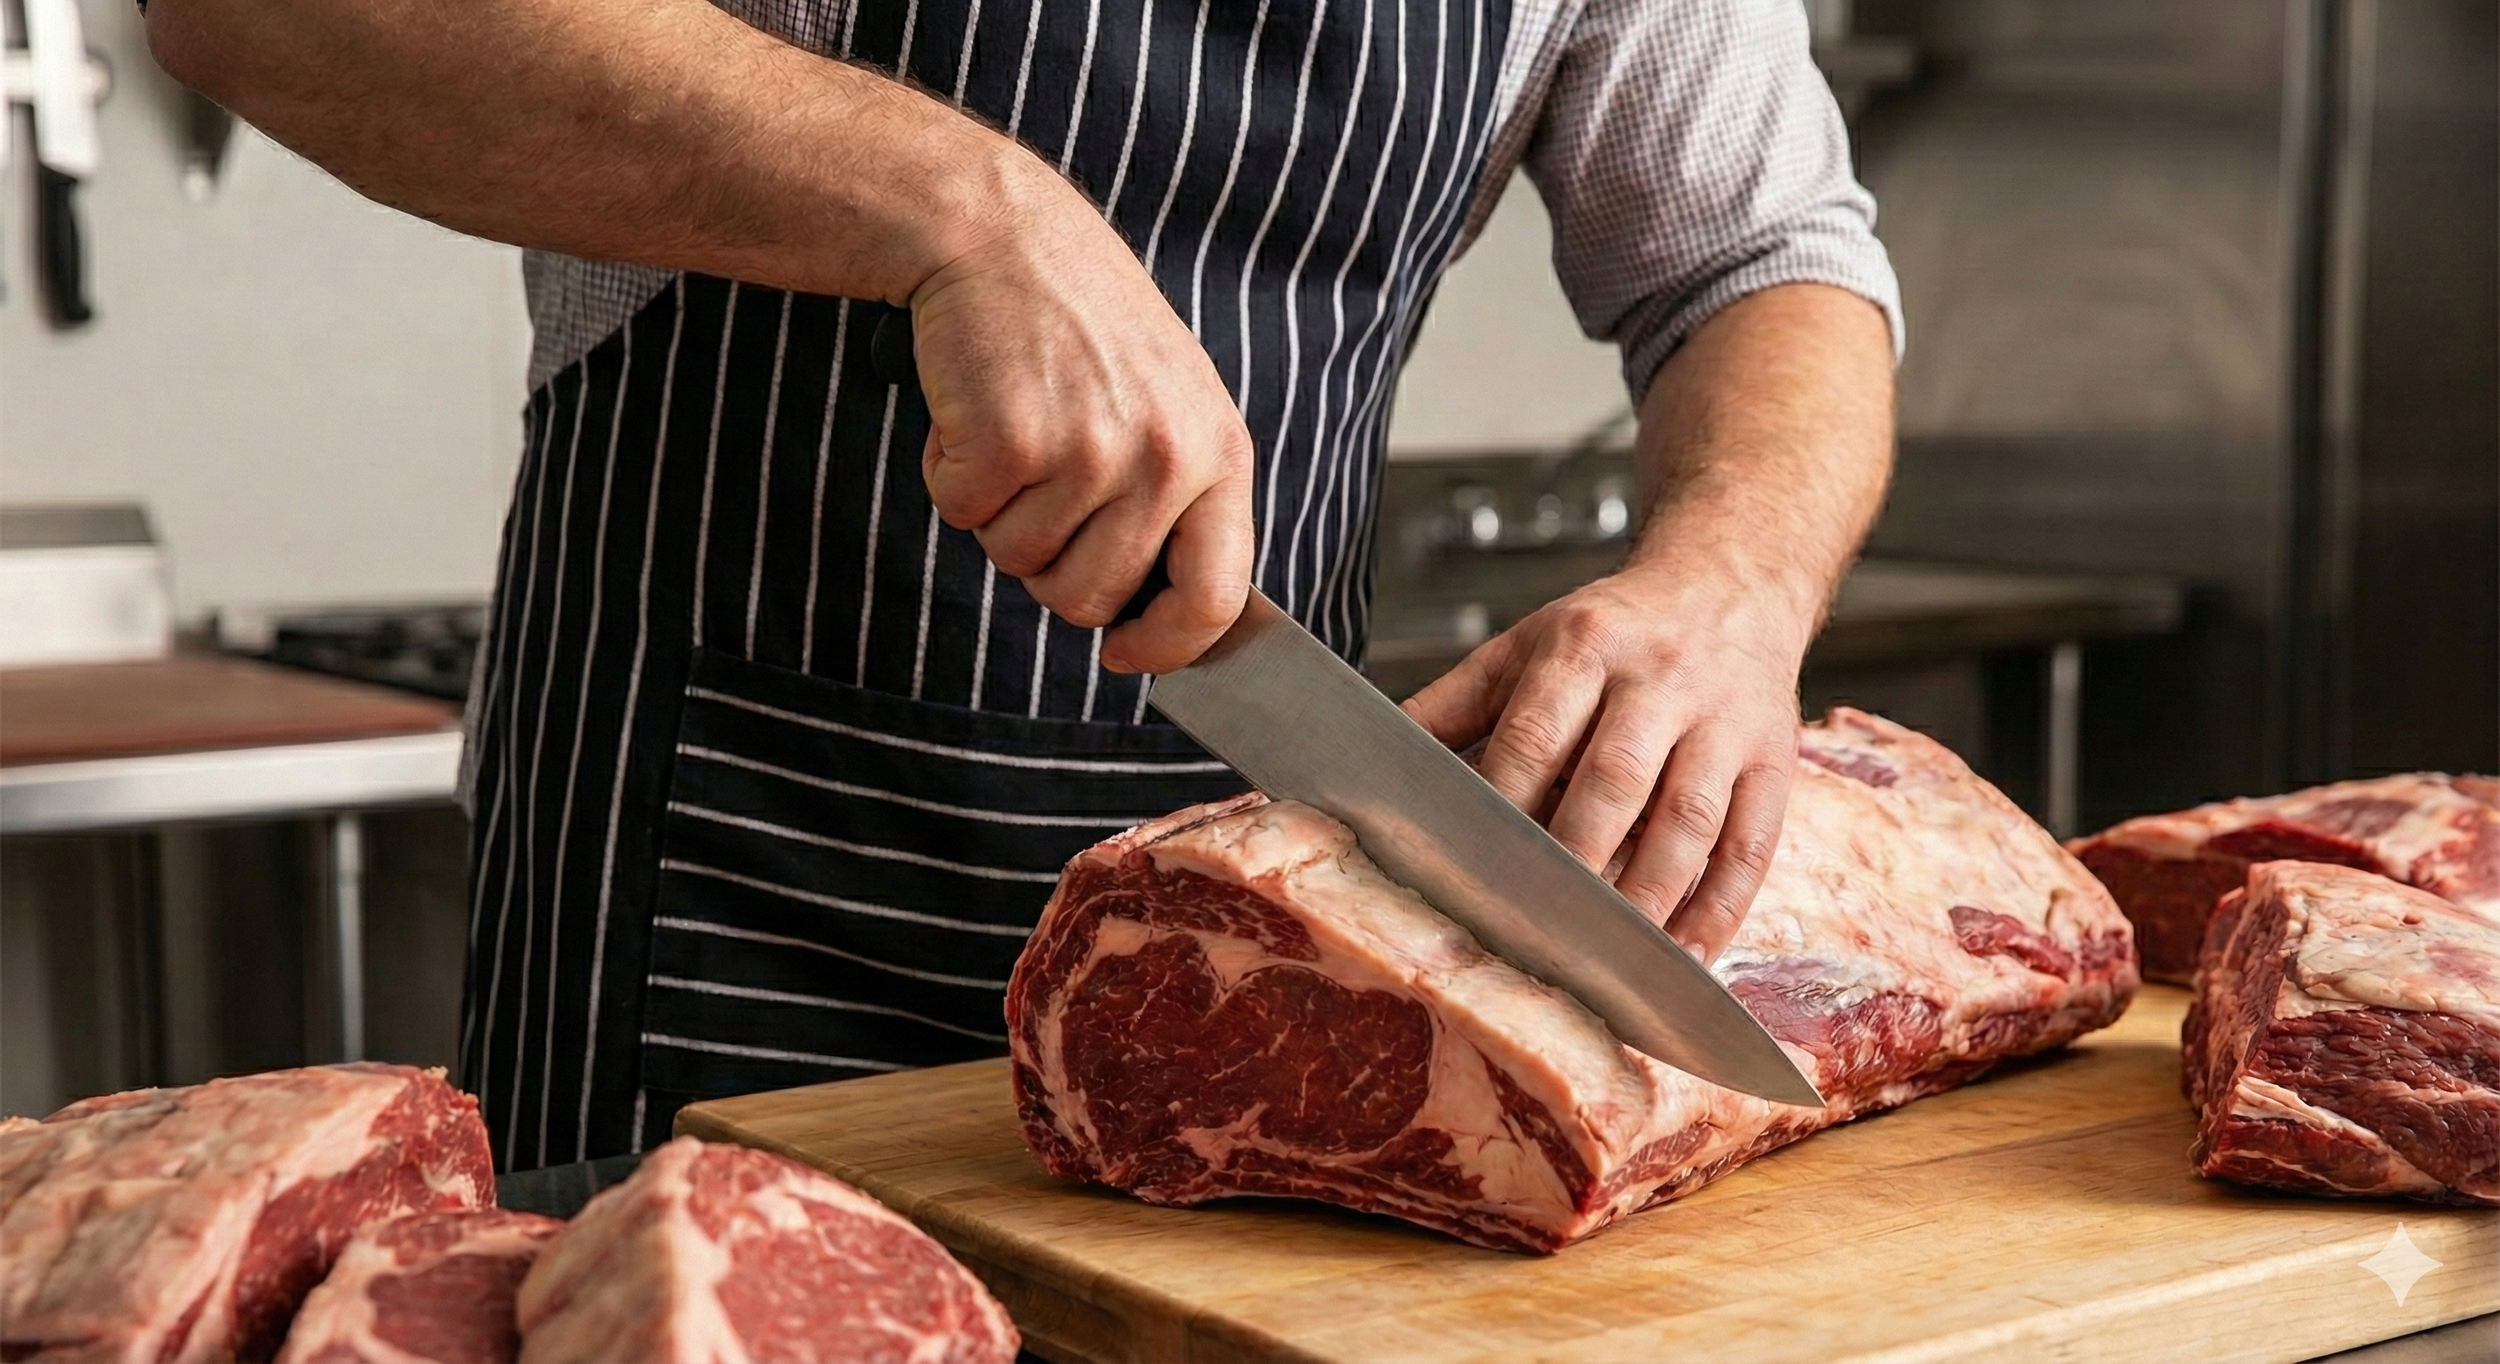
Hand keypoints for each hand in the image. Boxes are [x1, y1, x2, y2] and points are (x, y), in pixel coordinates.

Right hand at [908, 159, 1253, 674]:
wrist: (1001, 234)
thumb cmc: (1080, 328)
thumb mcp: (1168, 405)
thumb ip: (1176, 503)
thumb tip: (1154, 618)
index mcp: (1219, 453)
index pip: (1215, 599)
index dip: (1166, 647)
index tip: (1125, 654)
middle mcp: (1165, 458)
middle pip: (1090, 599)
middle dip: (1049, 564)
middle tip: (1040, 484)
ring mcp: (1089, 451)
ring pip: (1019, 562)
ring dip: (997, 510)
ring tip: (1016, 427)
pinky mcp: (1010, 440)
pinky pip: (962, 514)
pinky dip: (950, 473)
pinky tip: (975, 411)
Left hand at [1401, 560, 1814, 962]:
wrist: (1730, 584)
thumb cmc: (1612, 631)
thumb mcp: (1524, 644)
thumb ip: (1450, 705)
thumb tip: (1370, 764)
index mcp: (1584, 645)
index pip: (1536, 737)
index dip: (1503, 808)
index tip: (1472, 873)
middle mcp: (1660, 678)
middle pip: (1615, 780)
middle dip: (1575, 862)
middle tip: (1534, 932)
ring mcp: (1726, 721)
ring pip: (1688, 819)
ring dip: (1649, 898)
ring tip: (1607, 962)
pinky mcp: (1774, 761)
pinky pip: (1751, 844)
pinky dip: (1720, 910)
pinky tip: (1685, 959)